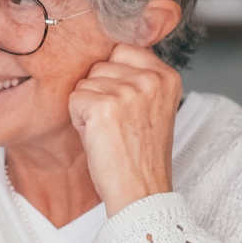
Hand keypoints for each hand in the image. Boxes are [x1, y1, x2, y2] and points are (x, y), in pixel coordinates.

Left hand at [67, 43, 182, 215]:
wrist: (141, 193)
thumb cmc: (141, 157)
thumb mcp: (151, 108)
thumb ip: (138, 79)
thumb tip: (106, 55)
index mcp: (167, 77)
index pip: (123, 49)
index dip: (112, 76)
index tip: (121, 105)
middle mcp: (151, 79)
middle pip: (100, 65)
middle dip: (99, 92)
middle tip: (115, 124)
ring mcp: (128, 91)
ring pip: (85, 83)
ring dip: (88, 107)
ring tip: (108, 132)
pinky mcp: (104, 107)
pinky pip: (74, 99)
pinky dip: (78, 120)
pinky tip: (98, 138)